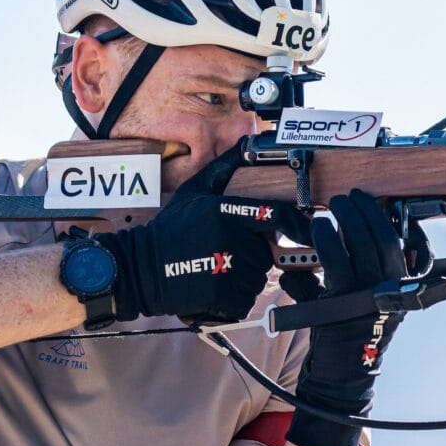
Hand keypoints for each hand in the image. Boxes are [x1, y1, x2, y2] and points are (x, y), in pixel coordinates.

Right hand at [96, 141, 310, 321]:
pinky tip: (211, 291)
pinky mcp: (218, 295)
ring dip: (242, 281)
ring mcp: (224, 268)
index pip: (275, 216)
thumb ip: (224, 167)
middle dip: (251, 257)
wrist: (140, 267)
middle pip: (265, 254)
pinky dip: (233, 302)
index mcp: (225, 211)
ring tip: (214, 271)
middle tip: (222, 255)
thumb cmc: (170, 229)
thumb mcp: (195, 190)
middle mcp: (228, 238)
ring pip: (256, 280)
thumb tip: (247, 142)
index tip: (306, 232)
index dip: (297, 225)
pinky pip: (244, 302)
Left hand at [280, 189, 406, 445]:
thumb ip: (366, 271)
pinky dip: (324, 242)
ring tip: (328, 210)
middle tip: (346, 198)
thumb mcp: (369, 300)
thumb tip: (348, 233)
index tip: (371, 201)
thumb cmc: (352, 334)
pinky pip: (334, 264)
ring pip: (360, 247)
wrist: (344, 377)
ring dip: (342, 222)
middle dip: (363, 212)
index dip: (385, 218)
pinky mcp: (341, 306)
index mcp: (401, 289)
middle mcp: (390, 293)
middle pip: (382, 239)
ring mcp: (367, 299)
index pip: (402, 244)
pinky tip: (317, 230)